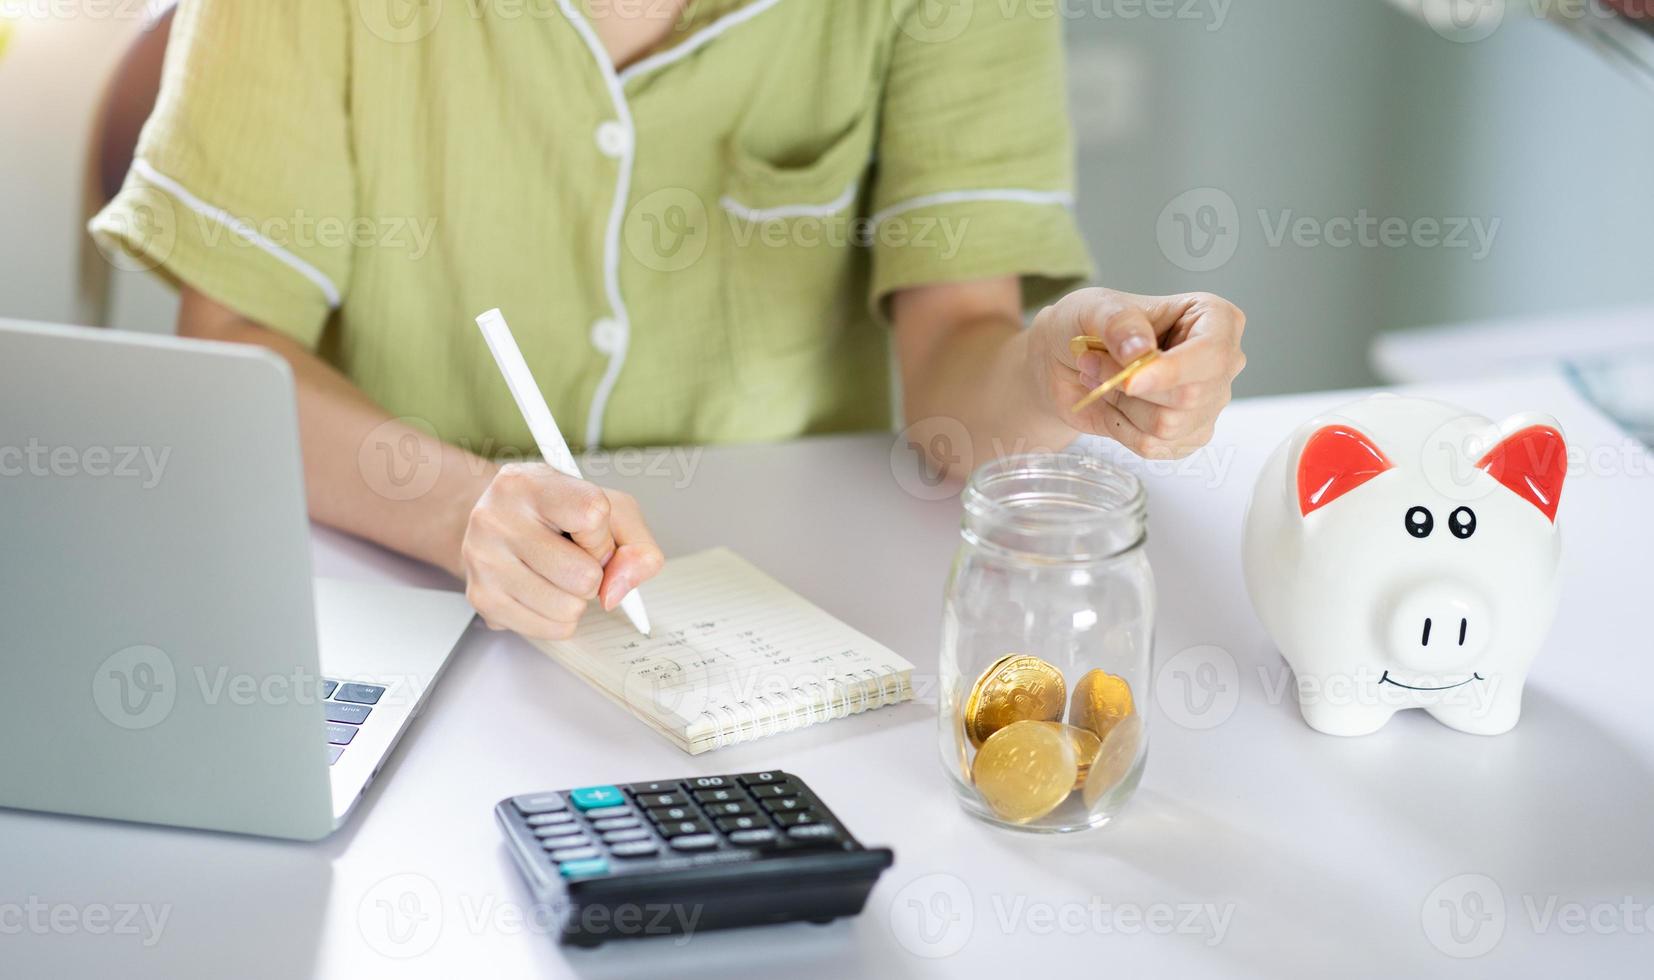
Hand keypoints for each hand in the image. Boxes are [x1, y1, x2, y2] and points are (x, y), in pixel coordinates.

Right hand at [459, 463, 664, 639]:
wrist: (499, 523)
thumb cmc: (558, 514)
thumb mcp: (608, 508)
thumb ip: (636, 545)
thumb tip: (617, 591)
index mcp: (529, 483)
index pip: (592, 515)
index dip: (604, 537)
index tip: (591, 534)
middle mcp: (496, 518)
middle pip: (582, 575)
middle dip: (592, 573)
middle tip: (572, 557)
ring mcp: (483, 561)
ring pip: (568, 608)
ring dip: (576, 598)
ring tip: (556, 573)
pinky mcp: (481, 598)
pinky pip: (550, 629)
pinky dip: (558, 618)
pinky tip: (542, 590)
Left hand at [1031, 288, 1246, 457]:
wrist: (1068, 359)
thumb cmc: (1091, 323)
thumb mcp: (1096, 307)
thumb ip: (1119, 323)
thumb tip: (1140, 350)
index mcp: (1215, 319)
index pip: (1212, 353)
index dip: (1172, 372)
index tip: (1131, 381)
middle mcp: (1220, 363)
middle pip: (1190, 396)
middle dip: (1130, 387)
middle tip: (1090, 363)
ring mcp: (1206, 403)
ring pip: (1168, 426)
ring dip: (1120, 405)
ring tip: (1099, 379)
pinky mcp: (1185, 436)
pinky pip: (1152, 446)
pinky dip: (1119, 427)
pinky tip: (1111, 403)